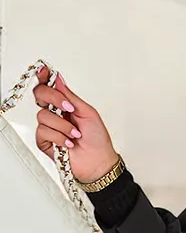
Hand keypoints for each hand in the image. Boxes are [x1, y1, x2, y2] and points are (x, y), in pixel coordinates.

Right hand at [33, 64, 119, 182]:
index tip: (44, 70)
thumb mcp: (88, 112)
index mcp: (65, 105)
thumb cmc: (97, 139)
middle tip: (68, 108)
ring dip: (63, 125)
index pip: (50, 87)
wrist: (98, 161)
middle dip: (54, 98)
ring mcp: (49, 127)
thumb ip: (70, 96)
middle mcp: (55, 114)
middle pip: (40, 95)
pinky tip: (68, 143)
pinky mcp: (44, 141)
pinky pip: (43, 131)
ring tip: (76, 134)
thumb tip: (58, 79)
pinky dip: (59, 137)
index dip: (44, 77)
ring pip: (43, 115)